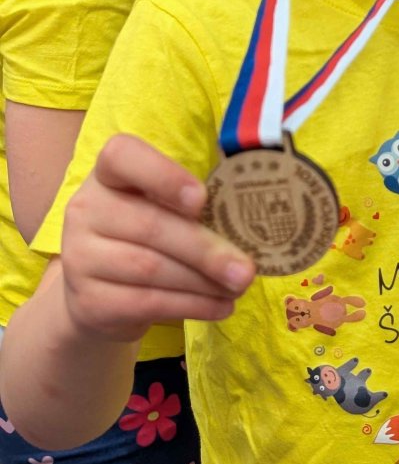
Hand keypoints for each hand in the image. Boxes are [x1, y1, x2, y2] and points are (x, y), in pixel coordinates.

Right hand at [61, 134, 255, 343]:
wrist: (101, 292)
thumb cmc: (148, 235)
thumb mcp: (163, 207)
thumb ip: (194, 204)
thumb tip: (254, 221)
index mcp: (109, 173)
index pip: (123, 156)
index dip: (163, 175)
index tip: (201, 199)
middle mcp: (86, 209)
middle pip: (150, 225)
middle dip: (205, 249)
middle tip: (247, 269)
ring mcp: (80, 257)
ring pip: (150, 269)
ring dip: (203, 282)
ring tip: (239, 287)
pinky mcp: (87, 300)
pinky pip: (146, 303)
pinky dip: (191, 306)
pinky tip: (220, 307)